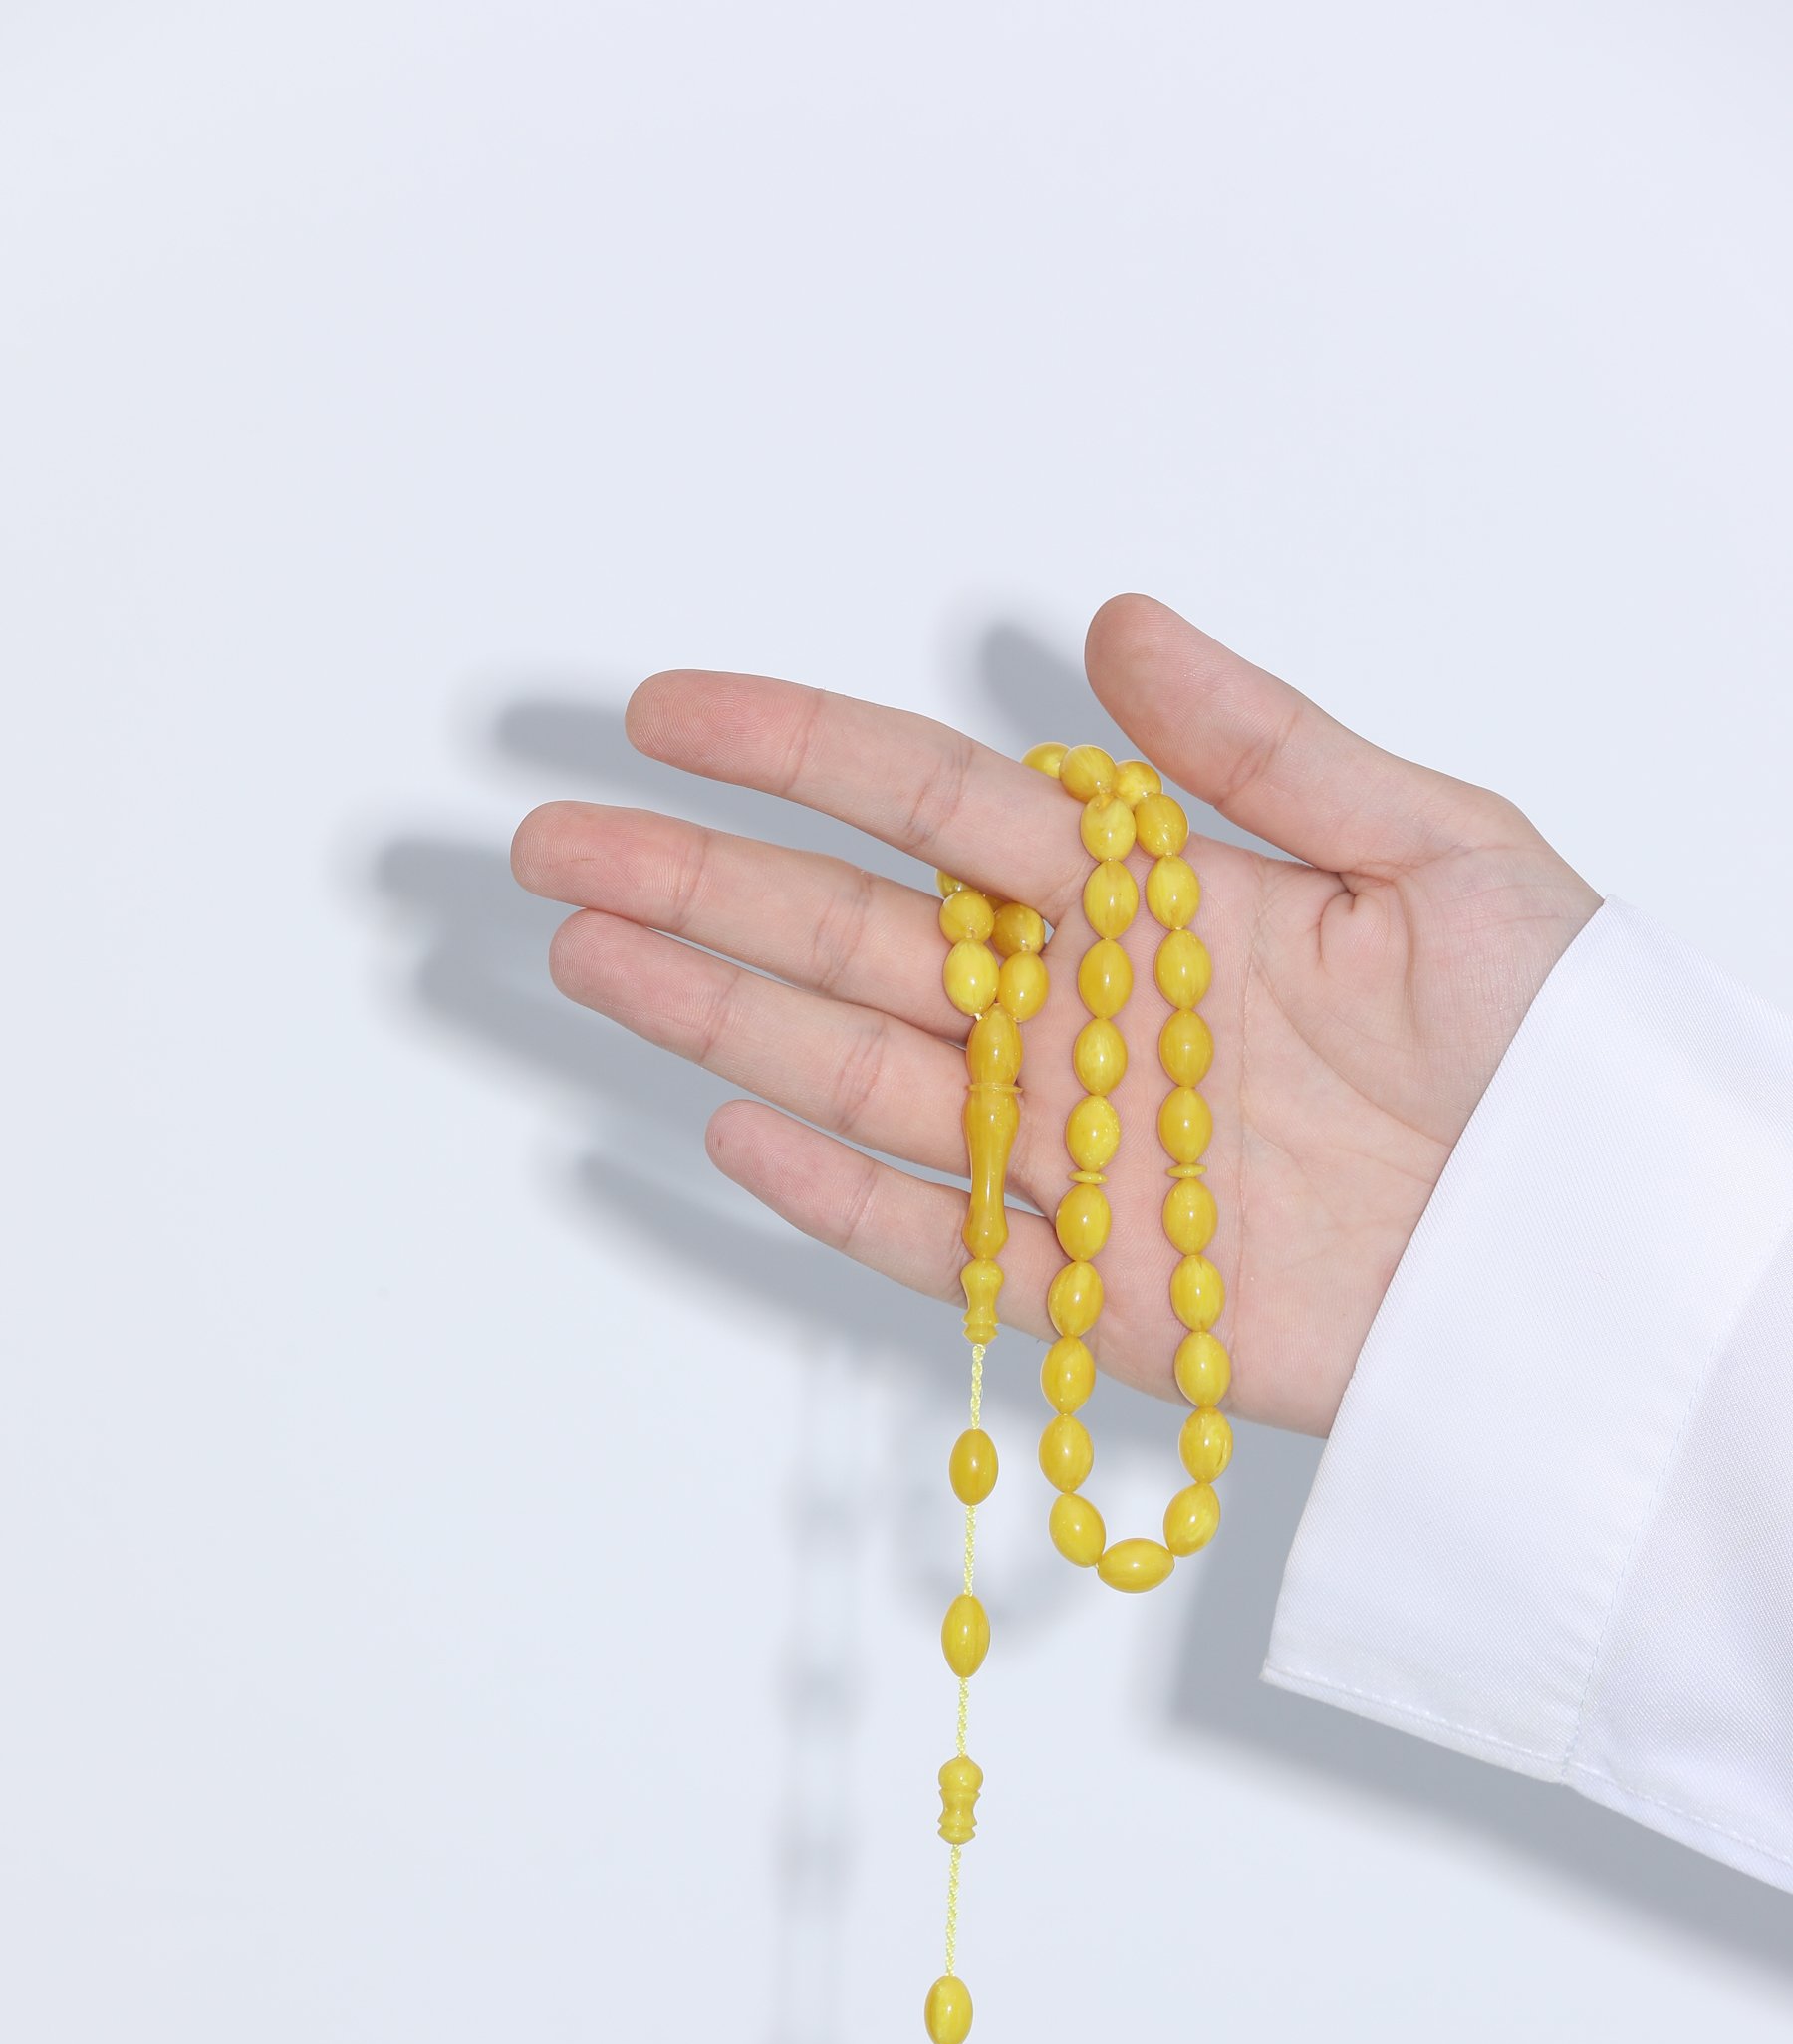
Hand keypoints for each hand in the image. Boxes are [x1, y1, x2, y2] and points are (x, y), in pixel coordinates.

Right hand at [511, 594, 1598, 1435]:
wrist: (1596, 1258)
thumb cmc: (1555, 1051)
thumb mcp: (1439, 855)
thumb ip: (1264, 748)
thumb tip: (1116, 627)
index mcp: (1157, 899)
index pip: (936, 807)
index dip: (799, 751)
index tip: (665, 712)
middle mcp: (1090, 1020)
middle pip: (856, 936)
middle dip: (698, 885)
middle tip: (555, 844)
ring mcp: (1078, 1157)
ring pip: (861, 1070)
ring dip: (718, 1012)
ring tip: (585, 953)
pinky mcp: (1094, 1292)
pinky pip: (937, 1240)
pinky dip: (835, 1190)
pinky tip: (730, 1117)